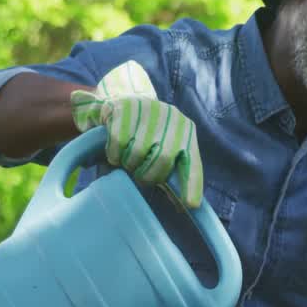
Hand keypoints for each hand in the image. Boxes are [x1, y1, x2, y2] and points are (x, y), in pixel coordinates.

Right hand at [70, 60, 203, 207]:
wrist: (127, 101)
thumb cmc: (149, 133)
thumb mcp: (165, 146)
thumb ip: (172, 170)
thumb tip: (181, 205)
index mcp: (187, 133)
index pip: (192, 164)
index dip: (192, 186)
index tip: (190, 204)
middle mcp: (173, 120)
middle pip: (162, 161)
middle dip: (148, 175)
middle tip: (140, 175)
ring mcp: (150, 112)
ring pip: (137, 153)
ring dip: (129, 164)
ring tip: (128, 159)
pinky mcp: (126, 109)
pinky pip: (118, 143)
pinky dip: (114, 153)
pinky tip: (116, 149)